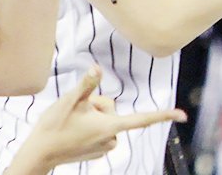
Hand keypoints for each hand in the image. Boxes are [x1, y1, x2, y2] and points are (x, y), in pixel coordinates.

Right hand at [6, 66, 185, 172]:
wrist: (38, 154)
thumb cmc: (53, 126)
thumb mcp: (69, 101)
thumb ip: (87, 84)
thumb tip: (97, 68)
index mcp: (110, 126)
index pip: (143, 119)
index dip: (163, 115)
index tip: (183, 115)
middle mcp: (111, 138)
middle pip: (112, 110)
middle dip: (97, 105)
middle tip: (76, 111)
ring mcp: (104, 147)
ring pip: (106, 120)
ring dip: (93, 116)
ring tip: (73, 122)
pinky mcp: (96, 152)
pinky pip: (100, 131)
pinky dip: (89, 127)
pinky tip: (74, 130)